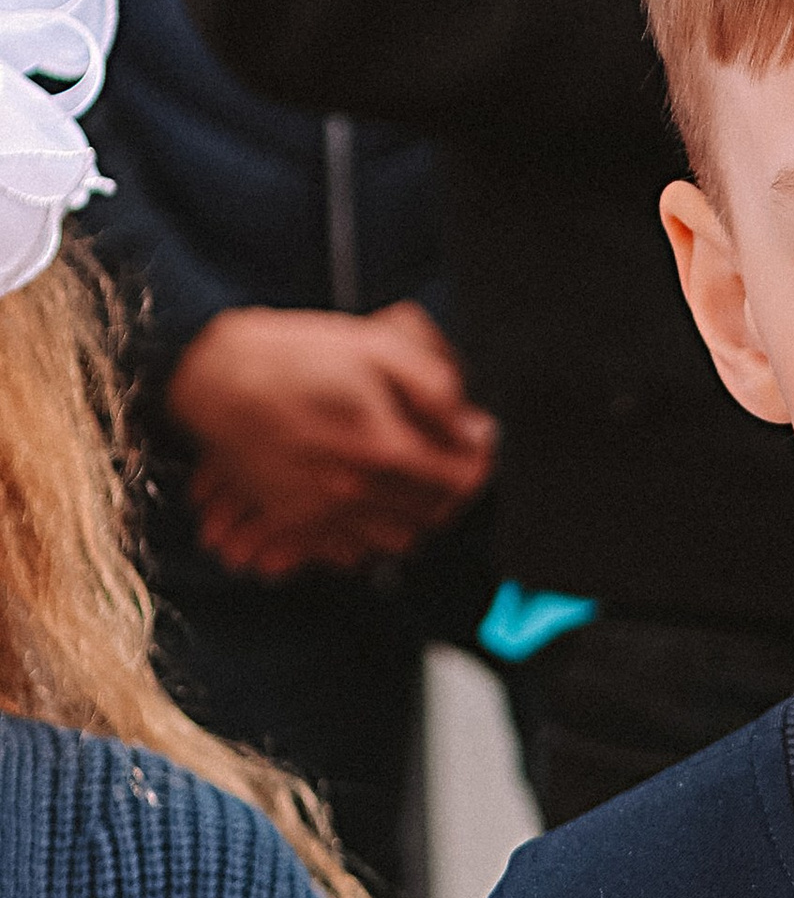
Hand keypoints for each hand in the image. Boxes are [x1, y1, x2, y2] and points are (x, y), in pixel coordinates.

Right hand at [167, 301, 497, 579]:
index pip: (461, 481)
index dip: (478, 461)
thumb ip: (434, 389)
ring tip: (416, 483)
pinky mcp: (295, 520)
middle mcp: (356, 491)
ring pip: (398, 539)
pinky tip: (374, 505)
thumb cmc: (290, 355)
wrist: (212, 375)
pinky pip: (351, 550)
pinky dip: (373, 537)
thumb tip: (471, 426)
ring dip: (417, 517)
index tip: (476, 442)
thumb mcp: (375, 347)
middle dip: (452, 489)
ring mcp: (323, 511)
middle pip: (434, 514)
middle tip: (449, 458)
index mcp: (383, 447)